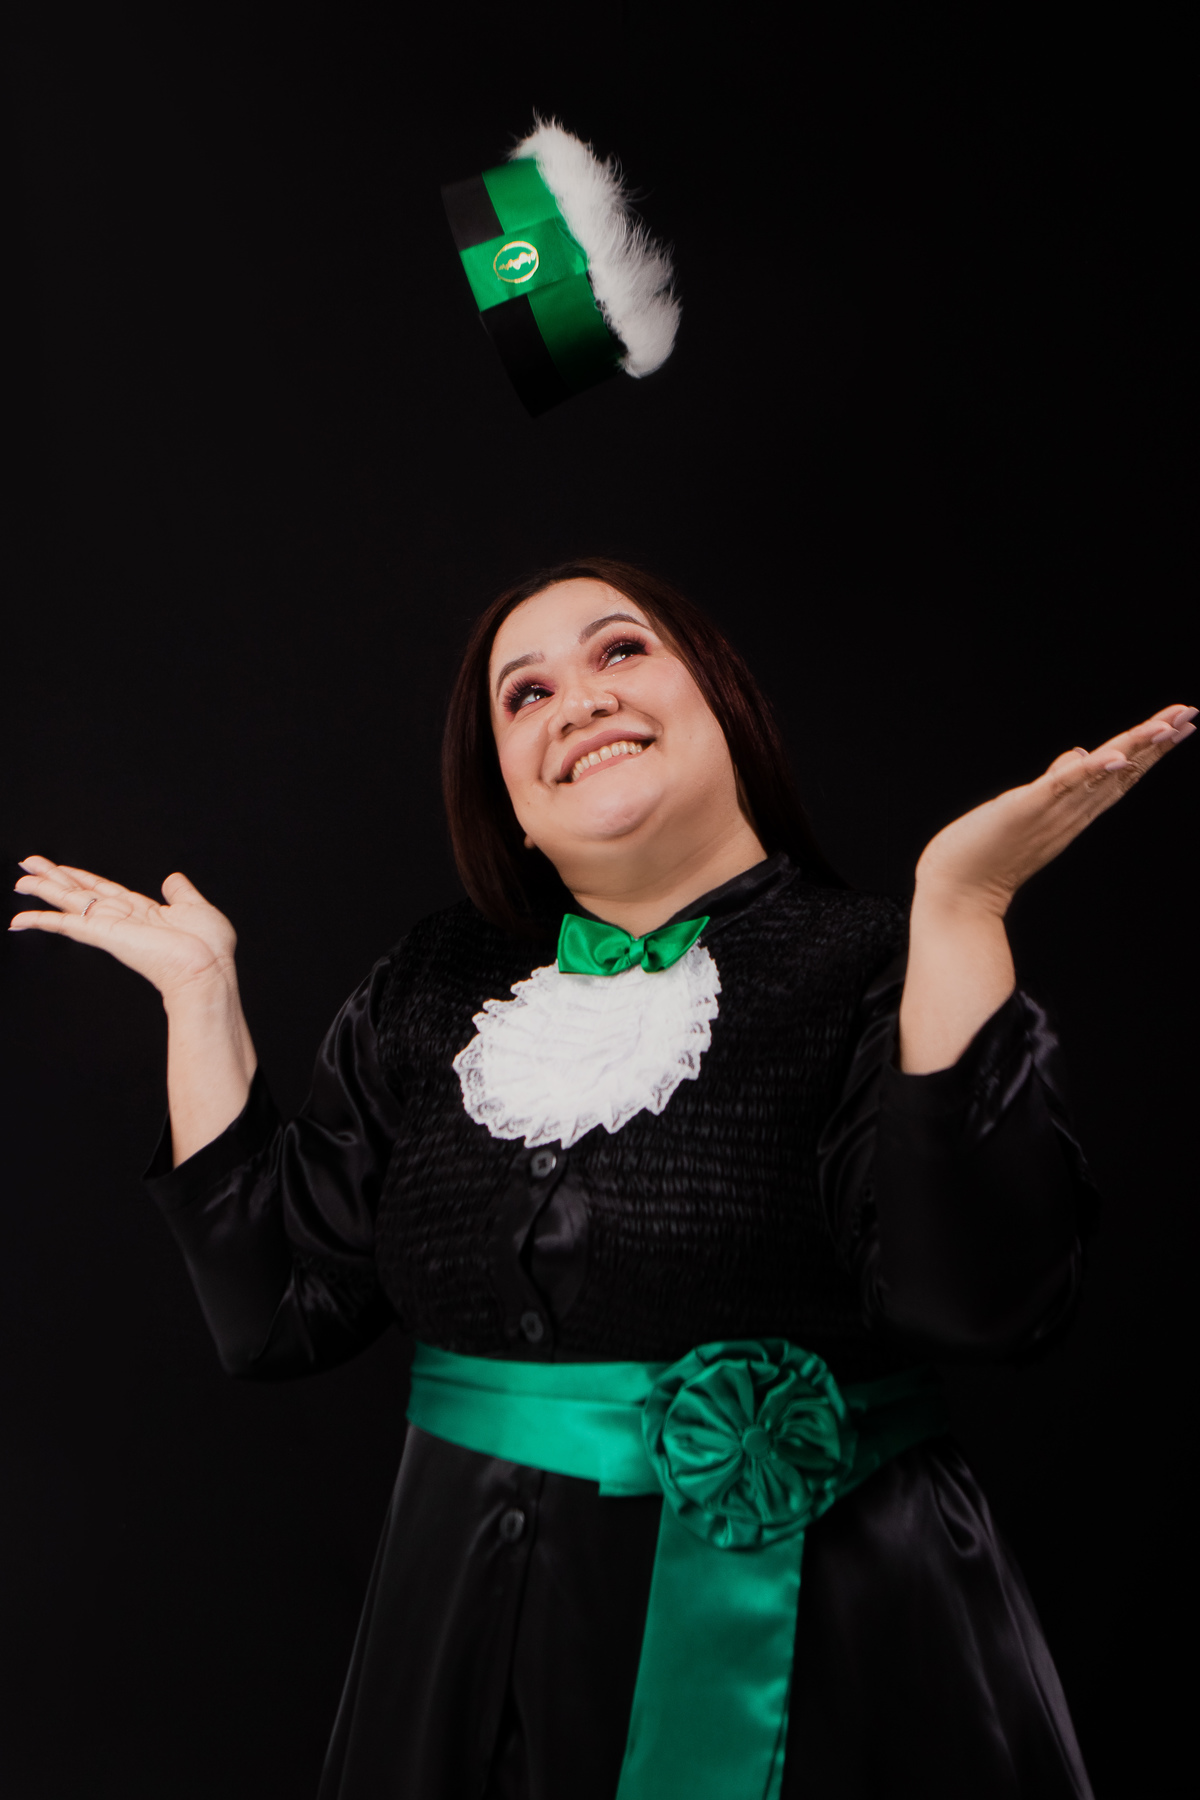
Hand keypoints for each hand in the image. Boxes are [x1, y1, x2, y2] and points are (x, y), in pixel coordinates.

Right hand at [10, 857, 238, 1001]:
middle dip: (54, 877)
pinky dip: (43, 921)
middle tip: (28, 864)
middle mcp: (121, 918)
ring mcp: (110, 927)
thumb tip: (173, 877)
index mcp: (141, 911)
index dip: (80, 877)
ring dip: (43, 890)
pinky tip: (22, 919)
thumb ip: (180, 892)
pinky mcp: (104, 935)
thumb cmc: (208, 948)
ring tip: (21, 880)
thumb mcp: (195, 907)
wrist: (207, 969)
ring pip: (70, 903)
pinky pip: (68, 925)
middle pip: (80, 892)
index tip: (59, 867)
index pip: (102, 889)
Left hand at [914, 702, 1195, 913]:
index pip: (1120, 774)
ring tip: (1170, 725)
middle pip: (1123, 772)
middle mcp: (1071, 813)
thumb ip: (1058, 781)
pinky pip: (1063, 786)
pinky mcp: (1027, 809)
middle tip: (1190, 714)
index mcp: (1073, 810)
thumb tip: (1079, 751)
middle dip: (1157, 743)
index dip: (1151, 750)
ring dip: (1137, 749)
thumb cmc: (986, 851)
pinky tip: (1115, 756)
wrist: (957, 893)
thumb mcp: (1029, 806)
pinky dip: (1090, 770)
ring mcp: (1052, 812)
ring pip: (1103, 775)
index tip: (1180, 724)